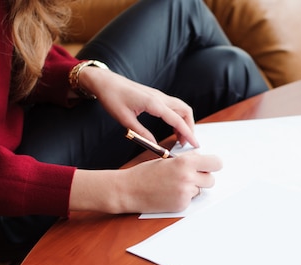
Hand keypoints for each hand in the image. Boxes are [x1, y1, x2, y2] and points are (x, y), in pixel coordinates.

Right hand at [69, 152, 221, 213]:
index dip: (213, 164)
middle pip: (211, 179)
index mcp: (185, 162)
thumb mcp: (167, 160)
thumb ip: (187, 161)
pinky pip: (190, 200)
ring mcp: (185, 193)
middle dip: (203, 178)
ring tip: (174, 185)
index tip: (209, 166)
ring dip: (192, 188)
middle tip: (189, 176)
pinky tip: (169, 194)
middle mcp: (188, 178)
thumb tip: (203, 161)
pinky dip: (183, 197)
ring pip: (200, 190)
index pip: (216, 163)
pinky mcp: (181, 205)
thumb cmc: (146, 173)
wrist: (129, 190)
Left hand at [79, 67, 198, 146]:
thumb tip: (154, 145)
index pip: (177, 120)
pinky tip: (173, 127)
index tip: (194, 144)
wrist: (105, 82)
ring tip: (180, 138)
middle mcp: (159, 97)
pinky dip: (178, 117)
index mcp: (153, 103)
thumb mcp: (125, 120)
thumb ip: (141, 133)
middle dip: (190, 127)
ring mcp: (158, 95)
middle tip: (186, 143)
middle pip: (185, 111)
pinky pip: (173, 106)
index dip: (187, 133)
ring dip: (185, 122)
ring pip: (181, 108)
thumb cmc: (112, 98)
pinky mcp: (155, 96)